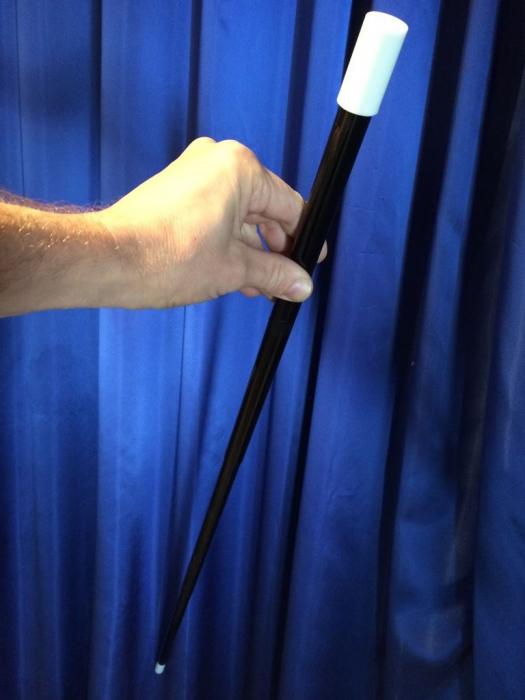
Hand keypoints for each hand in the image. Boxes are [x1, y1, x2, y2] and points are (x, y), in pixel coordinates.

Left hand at [99, 137, 324, 307]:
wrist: (110, 261)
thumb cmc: (167, 257)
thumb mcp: (235, 269)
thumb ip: (275, 273)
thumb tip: (301, 283)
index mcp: (240, 168)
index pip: (290, 205)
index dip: (303, 239)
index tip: (310, 262)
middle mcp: (217, 160)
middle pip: (265, 209)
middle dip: (275, 249)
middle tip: (284, 281)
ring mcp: (193, 172)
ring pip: (240, 214)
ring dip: (252, 251)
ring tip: (258, 286)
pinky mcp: (175, 188)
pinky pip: (216, 212)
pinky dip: (228, 241)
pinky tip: (234, 273)